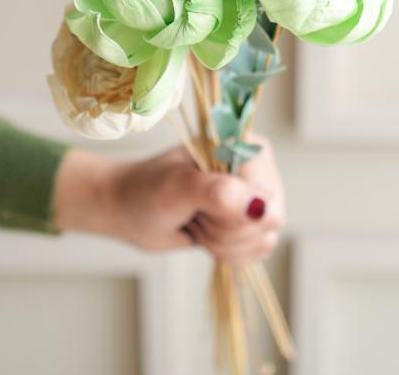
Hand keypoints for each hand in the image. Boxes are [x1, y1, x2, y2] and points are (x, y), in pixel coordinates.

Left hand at [52, 136, 283, 263]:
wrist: (131, 209)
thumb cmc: (148, 190)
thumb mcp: (177, 187)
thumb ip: (217, 192)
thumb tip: (260, 208)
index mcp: (244, 145)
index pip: (265, 195)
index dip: (233, 213)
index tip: (200, 207)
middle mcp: (257, 169)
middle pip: (267, 221)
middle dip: (225, 230)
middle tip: (195, 215)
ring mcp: (254, 198)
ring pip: (263, 240)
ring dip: (223, 243)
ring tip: (197, 222)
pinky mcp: (249, 222)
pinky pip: (258, 251)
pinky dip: (228, 254)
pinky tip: (206, 236)